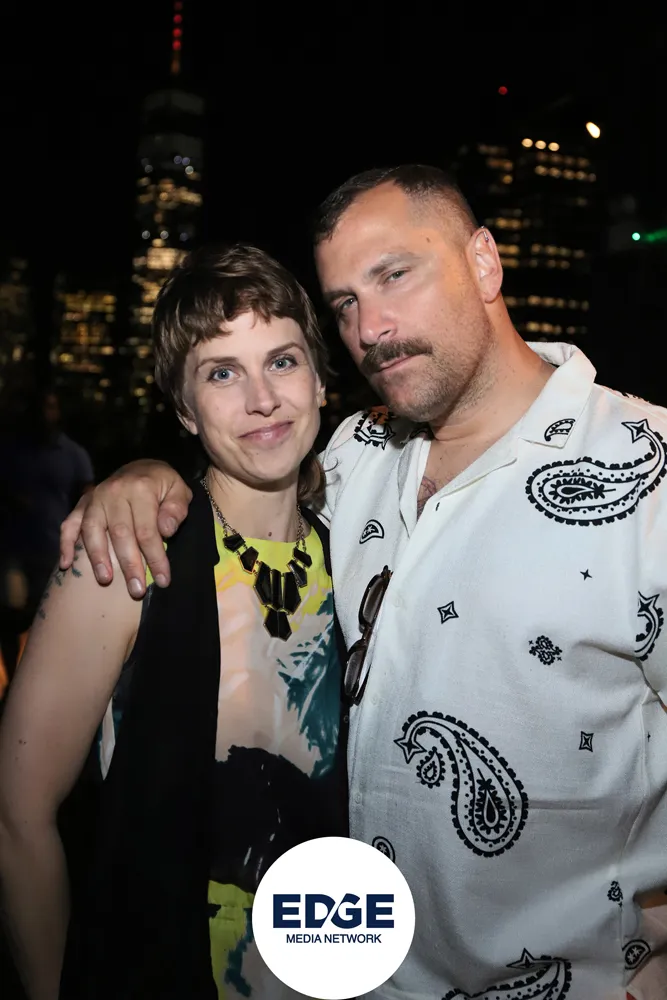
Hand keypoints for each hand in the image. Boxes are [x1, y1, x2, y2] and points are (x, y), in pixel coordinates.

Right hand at [59, 460, 191, 597]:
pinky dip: (65, 544)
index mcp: (141, 489)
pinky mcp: (83, 504)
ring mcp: (95, 498)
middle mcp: (114, 492)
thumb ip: (176, 509)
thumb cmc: (163, 485)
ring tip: (105, 580)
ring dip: (97, 557)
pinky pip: (69, 523)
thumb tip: (166, 530)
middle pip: (120, 534)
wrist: (142, 467)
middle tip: (136, 590)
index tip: (163, 580)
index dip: (155, 558)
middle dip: (129, 565)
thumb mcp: (179, 490)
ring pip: (92, 530)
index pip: (148, 530)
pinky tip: (65, 564)